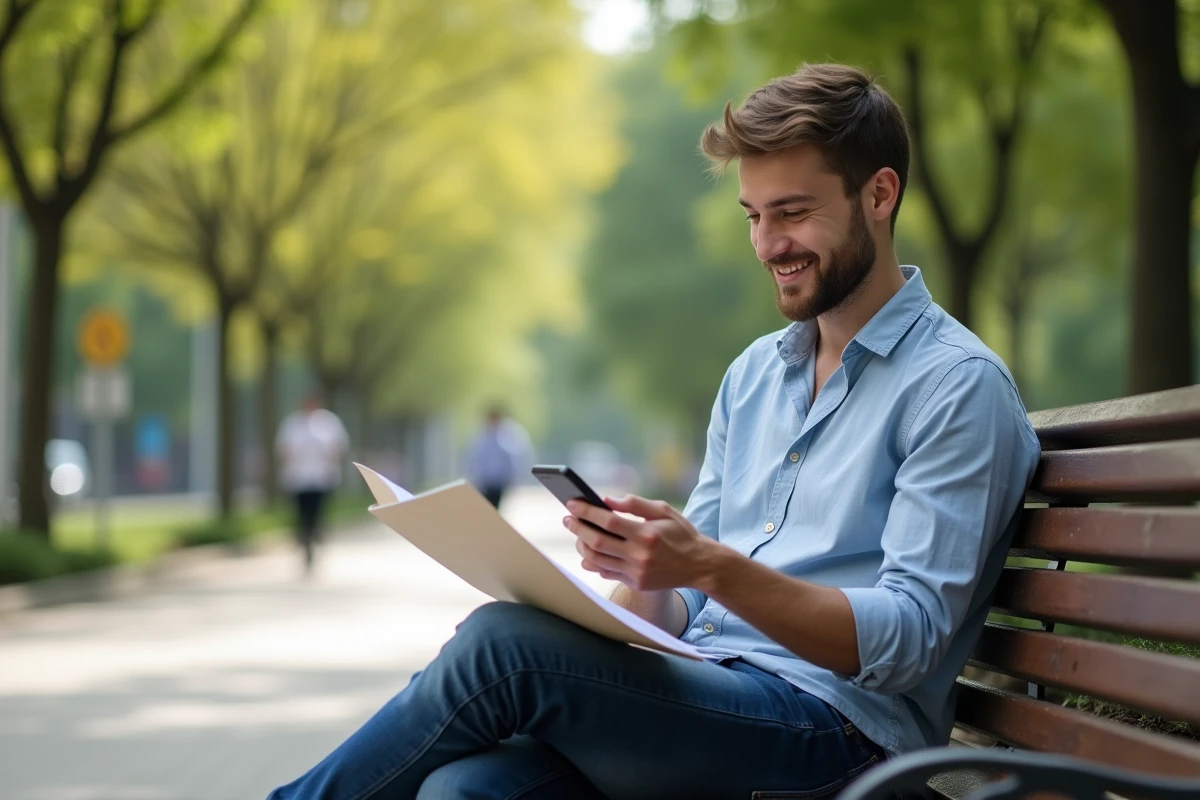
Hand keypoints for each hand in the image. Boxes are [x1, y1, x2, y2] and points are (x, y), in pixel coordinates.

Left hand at [563, 495, 715, 591]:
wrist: (699, 565)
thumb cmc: (680, 533)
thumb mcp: (664, 511)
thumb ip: (635, 504)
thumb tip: (606, 500)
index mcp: (646, 534)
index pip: (608, 521)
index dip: (587, 512)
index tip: (572, 503)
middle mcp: (639, 555)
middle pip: (597, 542)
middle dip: (578, 528)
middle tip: (567, 519)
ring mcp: (636, 572)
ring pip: (597, 560)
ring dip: (582, 546)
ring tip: (577, 534)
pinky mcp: (636, 583)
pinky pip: (607, 573)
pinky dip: (593, 562)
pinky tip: (588, 551)